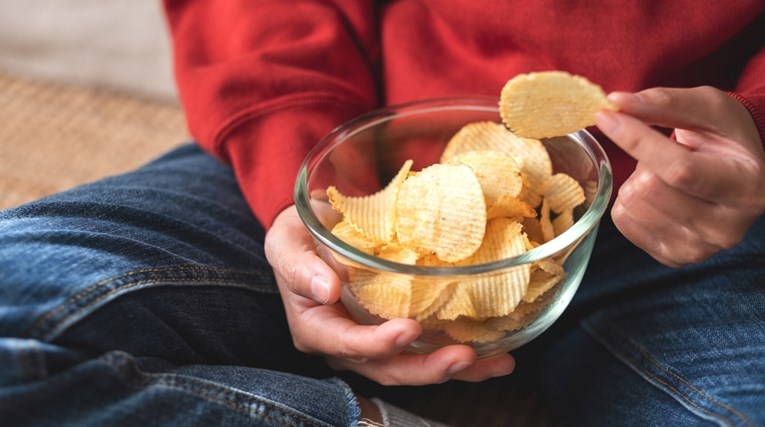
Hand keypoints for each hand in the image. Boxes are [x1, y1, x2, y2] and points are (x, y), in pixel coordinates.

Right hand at [264, 205, 514, 384]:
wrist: (320, 230)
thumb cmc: (299, 236)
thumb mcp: (286, 241)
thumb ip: (298, 266)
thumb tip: (325, 290)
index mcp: (316, 328)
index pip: (346, 345)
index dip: (376, 345)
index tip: (408, 329)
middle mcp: (348, 344)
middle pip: (387, 368)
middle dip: (426, 369)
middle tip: (462, 357)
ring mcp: (376, 341)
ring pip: (414, 366)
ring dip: (455, 369)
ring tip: (495, 364)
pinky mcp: (400, 331)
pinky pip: (430, 350)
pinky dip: (464, 356)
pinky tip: (497, 354)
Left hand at [595, 86, 764, 266]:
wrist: (741, 172)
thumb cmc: (725, 137)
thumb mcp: (707, 109)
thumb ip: (664, 103)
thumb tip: (616, 103)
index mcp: (745, 186)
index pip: (678, 169)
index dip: (636, 140)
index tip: (605, 116)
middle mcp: (726, 227)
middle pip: (648, 190)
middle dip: (644, 161)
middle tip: (667, 153)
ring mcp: (699, 248)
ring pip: (632, 206)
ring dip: (637, 181)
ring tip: (665, 175)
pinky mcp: (673, 257)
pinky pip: (623, 222)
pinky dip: (630, 201)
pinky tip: (659, 195)